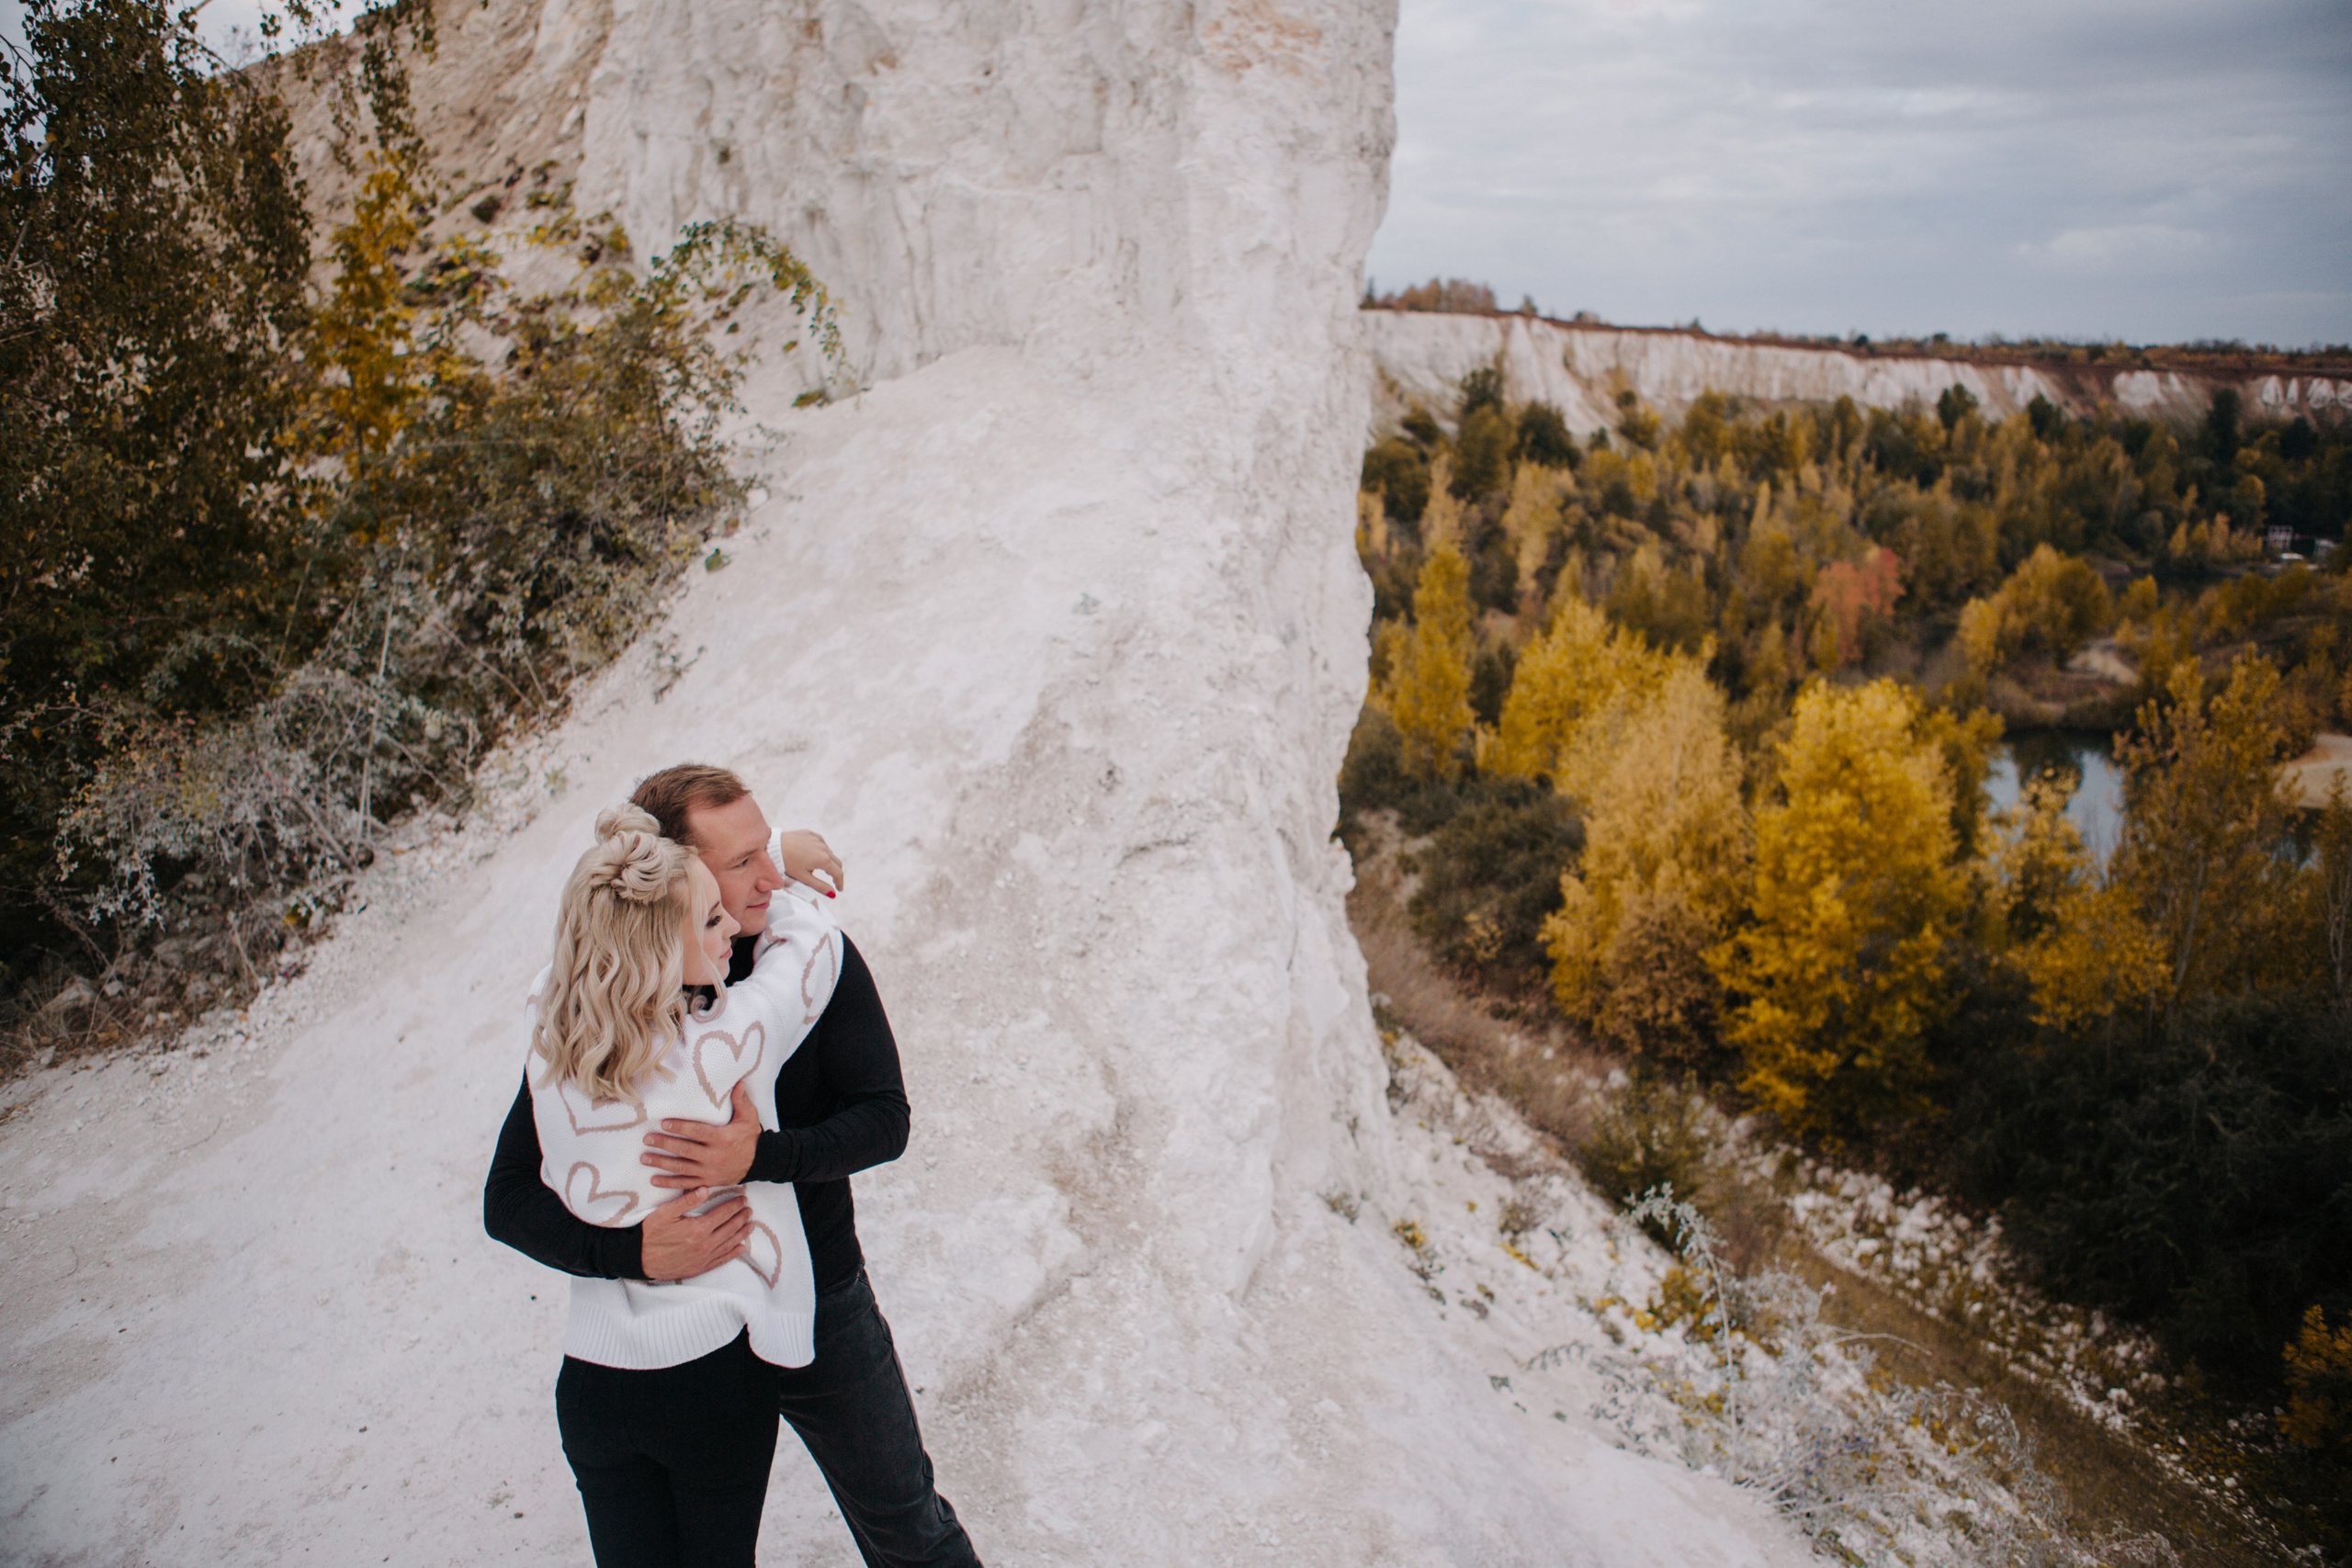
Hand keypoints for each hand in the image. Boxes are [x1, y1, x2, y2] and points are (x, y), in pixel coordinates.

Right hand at [639, 1186, 750, 1281]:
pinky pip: (721, 1260)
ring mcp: (703, 1258)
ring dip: (742, 1234)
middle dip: (741, 1218)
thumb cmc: (651, 1234)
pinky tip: (742, 1249)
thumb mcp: (665, 1213)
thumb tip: (705, 1188)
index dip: (734, 1206)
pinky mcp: (699, 1268)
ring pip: (729, 1244)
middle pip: (729, 1228)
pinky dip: (733, 1254)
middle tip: (749, 1210)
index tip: (743, 1199)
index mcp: (698, 1228)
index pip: (722, 1214)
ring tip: (751, 1226)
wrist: (640, 1259)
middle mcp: (705, 1244)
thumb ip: (687, 1200)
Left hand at [644, 1079, 759, 1187]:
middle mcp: (714, 1156)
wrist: (759, 1163)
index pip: (698, 1132)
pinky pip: (686, 1184)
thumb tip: (738, 1083)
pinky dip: (669, 1183)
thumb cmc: (750, 1137)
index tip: (664, 1124)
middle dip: (664, 1144)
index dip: (680, 1128)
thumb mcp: (749, 1117)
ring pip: (682, 1168)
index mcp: (723, 1139)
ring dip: (661, 1163)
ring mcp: (709, 1172)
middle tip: (648, 1139)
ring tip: (645, 1157)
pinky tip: (654, 1179)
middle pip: (685, 1150)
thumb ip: (741, 1101)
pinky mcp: (707, 1182)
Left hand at [777, 828, 843, 896]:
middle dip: (836, 872)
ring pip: (828, 852)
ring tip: (818, 868)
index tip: (839, 889)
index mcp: (823, 860)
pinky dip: (820, 849)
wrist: (772, 847)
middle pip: (836, 862)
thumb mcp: (804, 878)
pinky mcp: (810, 833)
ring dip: (827, 860)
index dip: (840, 882)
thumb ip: (820, 886)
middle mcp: (823, 848)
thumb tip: (833, 894)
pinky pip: (820, 842)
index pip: (838, 873)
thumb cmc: (786, 864)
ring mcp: (817, 839)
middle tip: (833, 880)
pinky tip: (814, 854)